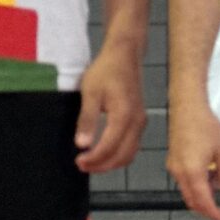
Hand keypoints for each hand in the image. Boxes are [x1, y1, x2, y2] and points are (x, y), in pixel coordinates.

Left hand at [74, 41, 145, 172]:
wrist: (124, 54)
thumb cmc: (106, 70)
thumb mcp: (90, 92)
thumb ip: (87, 119)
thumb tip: (82, 144)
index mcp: (124, 115)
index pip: (109, 147)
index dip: (93, 159)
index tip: (78, 160)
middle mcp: (137, 121)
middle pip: (122, 156)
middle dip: (102, 165)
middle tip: (81, 165)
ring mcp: (141, 121)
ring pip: (130, 153)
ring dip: (111, 163)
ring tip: (91, 162)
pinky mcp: (140, 119)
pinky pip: (132, 145)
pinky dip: (119, 154)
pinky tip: (104, 152)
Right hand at [166, 100, 219, 219]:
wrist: (187, 106)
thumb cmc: (206, 125)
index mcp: (193, 173)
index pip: (203, 202)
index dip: (213, 214)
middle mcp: (179, 173)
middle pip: (192, 200)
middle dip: (205, 208)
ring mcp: (174, 167)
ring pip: (187, 191)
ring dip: (201, 195)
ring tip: (218, 186)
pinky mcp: (173, 160)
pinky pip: (183, 180)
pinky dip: (196, 184)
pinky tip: (208, 173)